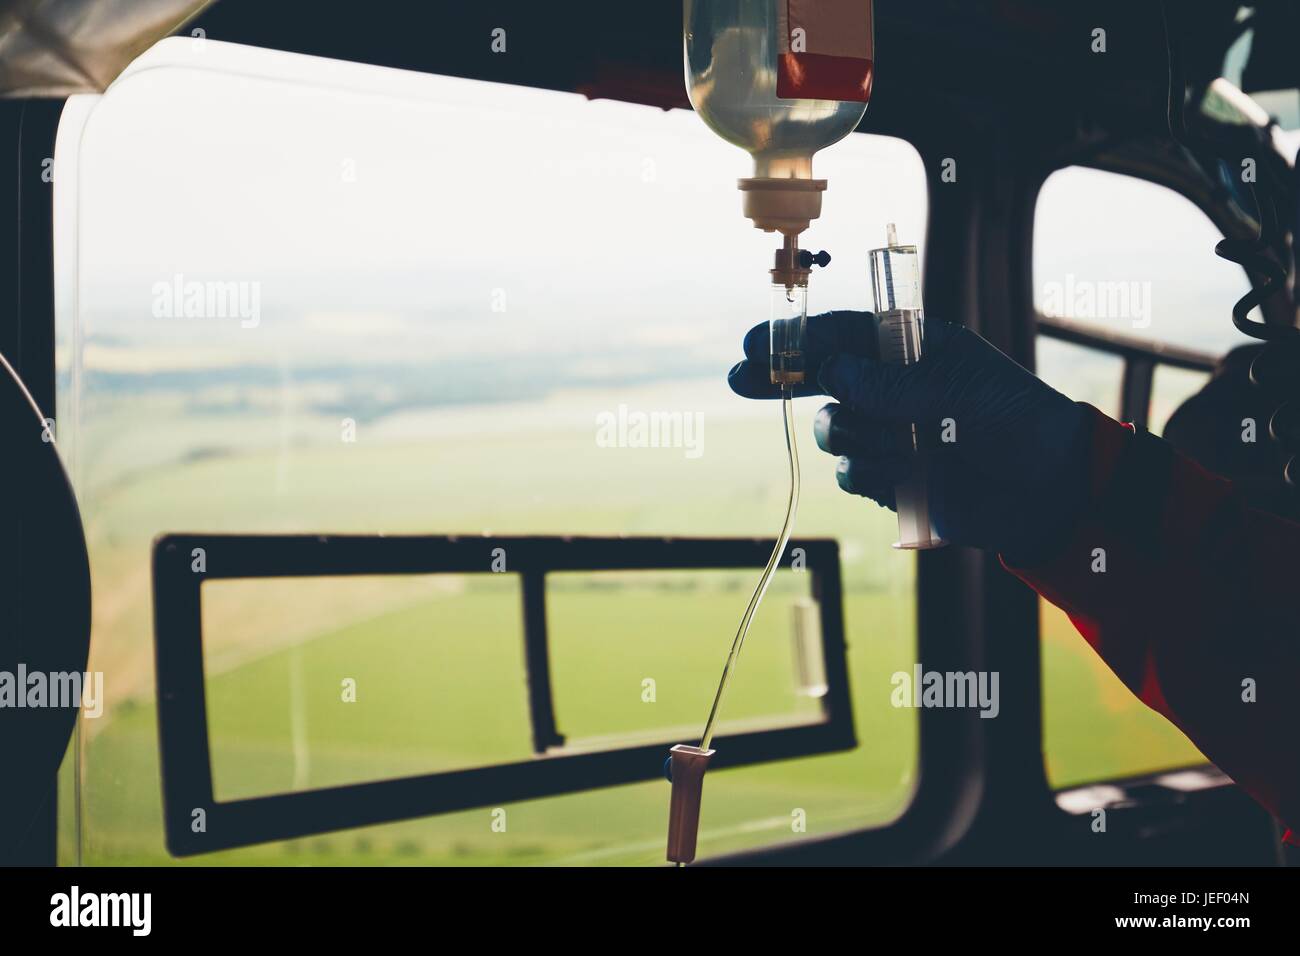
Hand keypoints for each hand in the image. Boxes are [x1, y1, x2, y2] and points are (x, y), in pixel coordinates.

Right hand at [727, 311, 1093, 561]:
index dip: (796, 340)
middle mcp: (891, 391)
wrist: (1048, 490)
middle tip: (740, 378)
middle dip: (781, 380)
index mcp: (911, 352)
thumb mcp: (958, 388)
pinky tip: (914, 475)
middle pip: (818, 381)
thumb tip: (831, 370)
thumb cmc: (1016, 420)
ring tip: (914, 446)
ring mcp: (888, 436)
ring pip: (834, 434)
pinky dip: (878, 476)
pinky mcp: (890, 481)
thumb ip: (891, 382)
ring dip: (863, 439)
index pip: (841, 337)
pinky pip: (853, 476)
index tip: (754, 344)